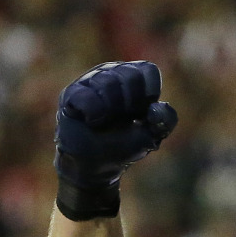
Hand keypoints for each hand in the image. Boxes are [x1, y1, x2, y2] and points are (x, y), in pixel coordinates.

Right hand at [54, 61, 177, 220]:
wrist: (97, 166)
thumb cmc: (125, 145)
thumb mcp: (152, 135)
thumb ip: (165, 120)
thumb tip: (157, 107)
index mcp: (134, 80)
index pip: (148, 70)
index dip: (148, 94)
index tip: (141, 113)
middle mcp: (112, 73)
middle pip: (129, 74)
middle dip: (131, 103)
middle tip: (123, 119)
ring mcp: (90, 81)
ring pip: (106, 82)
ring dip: (111, 110)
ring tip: (104, 121)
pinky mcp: (71, 94)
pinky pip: (86, 96)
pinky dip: (93, 114)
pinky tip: (91, 121)